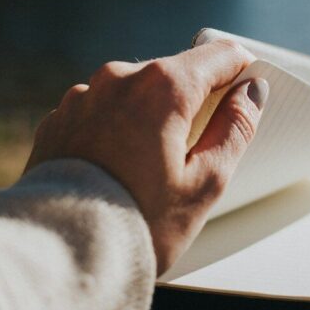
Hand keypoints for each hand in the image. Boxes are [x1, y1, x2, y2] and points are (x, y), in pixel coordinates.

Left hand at [24, 40, 267, 274]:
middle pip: (175, 74)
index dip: (242, 72)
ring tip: (151, 171)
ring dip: (152, 117)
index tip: (247, 97)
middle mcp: (118, 79)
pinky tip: (117, 171)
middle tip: (198, 153)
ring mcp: (83, 97)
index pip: (219, 55)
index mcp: (162, 87)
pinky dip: (116, 131)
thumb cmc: (139, 223)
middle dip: (193, 103)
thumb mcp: (206, 182)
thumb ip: (235, 129)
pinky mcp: (58, 120)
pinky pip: (101, 113)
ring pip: (135, 93)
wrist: (59, 254)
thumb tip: (251, 93)